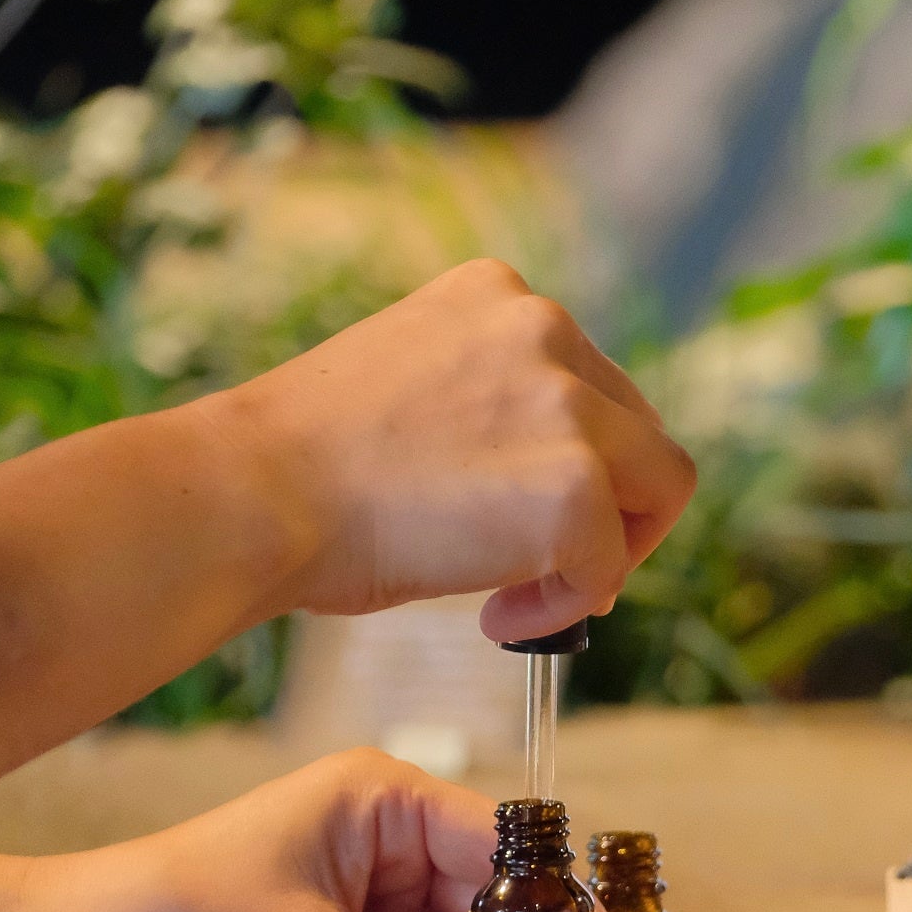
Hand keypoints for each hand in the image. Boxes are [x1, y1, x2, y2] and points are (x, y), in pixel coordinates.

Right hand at [217, 259, 696, 641]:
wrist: (252, 494)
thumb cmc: (298, 468)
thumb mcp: (406, 391)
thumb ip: (483, 408)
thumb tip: (540, 484)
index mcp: (496, 295)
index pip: (589, 379)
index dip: (575, 459)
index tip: (525, 512)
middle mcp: (544, 327)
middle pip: (641, 429)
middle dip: (611, 507)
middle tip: (548, 569)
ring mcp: (568, 404)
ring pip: (660, 487)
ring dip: (605, 553)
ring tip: (521, 596)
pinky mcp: (576, 485)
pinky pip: (610, 564)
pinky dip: (567, 604)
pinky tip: (496, 617)